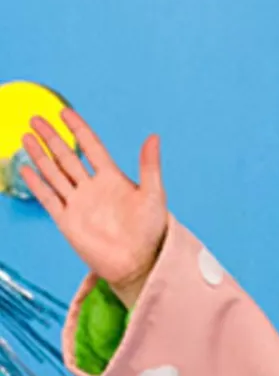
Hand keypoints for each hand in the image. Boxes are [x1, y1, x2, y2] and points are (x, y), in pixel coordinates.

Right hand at [19, 109, 168, 306]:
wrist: (139, 263)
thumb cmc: (152, 232)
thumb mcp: (154, 195)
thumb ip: (150, 165)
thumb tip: (154, 136)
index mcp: (113, 179)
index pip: (92, 147)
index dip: (79, 129)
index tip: (65, 112)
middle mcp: (93, 188)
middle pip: (67, 156)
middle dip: (52, 137)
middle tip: (36, 118)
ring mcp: (79, 204)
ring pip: (54, 173)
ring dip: (41, 155)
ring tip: (26, 136)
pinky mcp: (67, 221)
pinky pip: (48, 198)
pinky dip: (37, 183)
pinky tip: (26, 168)